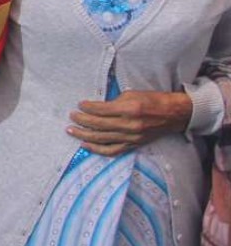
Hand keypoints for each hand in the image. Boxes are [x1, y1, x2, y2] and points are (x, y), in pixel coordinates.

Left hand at [67, 89, 191, 155]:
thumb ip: (113, 102)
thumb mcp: (132, 94)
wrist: (173, 114)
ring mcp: (131, 138)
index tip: (79, 104)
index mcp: (129, 109)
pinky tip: (85, 145)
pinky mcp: (133, 145)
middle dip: (81, 120)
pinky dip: (97, 149)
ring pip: (102, 139)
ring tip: (71, 130)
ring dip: (84, 135)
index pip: (101, 110)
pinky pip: (112, 150)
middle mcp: (129, 125)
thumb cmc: (152, 100)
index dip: (87, 107)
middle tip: (71, 116)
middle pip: (99, 125)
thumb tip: (95, 107)